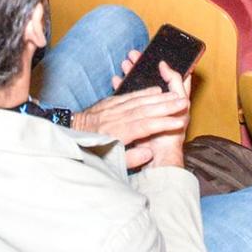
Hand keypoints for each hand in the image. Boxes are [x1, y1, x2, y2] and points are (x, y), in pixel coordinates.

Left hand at [72, 56, 191, 168]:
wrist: (68, 134)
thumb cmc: (90, 150)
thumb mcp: (108, 161)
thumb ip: (130, 158)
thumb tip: (148, 152)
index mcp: (116, 133)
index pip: (144, 126)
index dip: (162, 124)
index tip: (179, 122)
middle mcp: (115, 117)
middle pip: (144, 110)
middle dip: (165, 106)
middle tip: (183, 103)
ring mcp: (111, 108)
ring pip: (138, 100)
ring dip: (158, 97)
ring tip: (175, 95)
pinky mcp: (108, 102)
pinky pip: (128, 95)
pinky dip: (143, 92)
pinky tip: (156, 90)